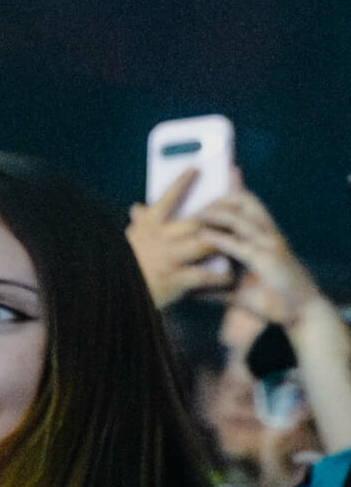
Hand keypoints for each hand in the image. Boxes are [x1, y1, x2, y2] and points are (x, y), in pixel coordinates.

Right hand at [126, 170, 232, 306]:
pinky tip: (228, 278)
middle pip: (197, 221)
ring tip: (239, 245)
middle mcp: (157, 239)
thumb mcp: (127, 242)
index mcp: (146, 227)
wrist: (110, 294)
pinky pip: (203, 275)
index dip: (182, 182)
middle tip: (237, 214)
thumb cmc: (123, 268)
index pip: (167, 198)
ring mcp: (166, 258)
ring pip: (204, 244)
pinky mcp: (172, 280)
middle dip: (219, 218)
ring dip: (223, 244)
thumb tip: (137, 208)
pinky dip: (218, 277)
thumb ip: (138, 225)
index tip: (197, 168)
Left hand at [199, 190, 322, 328]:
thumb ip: (213, 285)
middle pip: (245, 201)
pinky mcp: (268, 259)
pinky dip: (219, 239)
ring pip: (241, 218)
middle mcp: (267, 234)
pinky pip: (240, 244)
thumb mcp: (235, 289)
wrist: (298, 313)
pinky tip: (203, 237)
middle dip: (219, 199)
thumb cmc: (269, 299)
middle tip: (195, 208)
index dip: (235, 187)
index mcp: (262, 235)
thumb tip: (188, 289)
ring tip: (194, 217)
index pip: (248, 203)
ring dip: (216, 214)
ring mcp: (269, 244)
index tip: (222, 173)